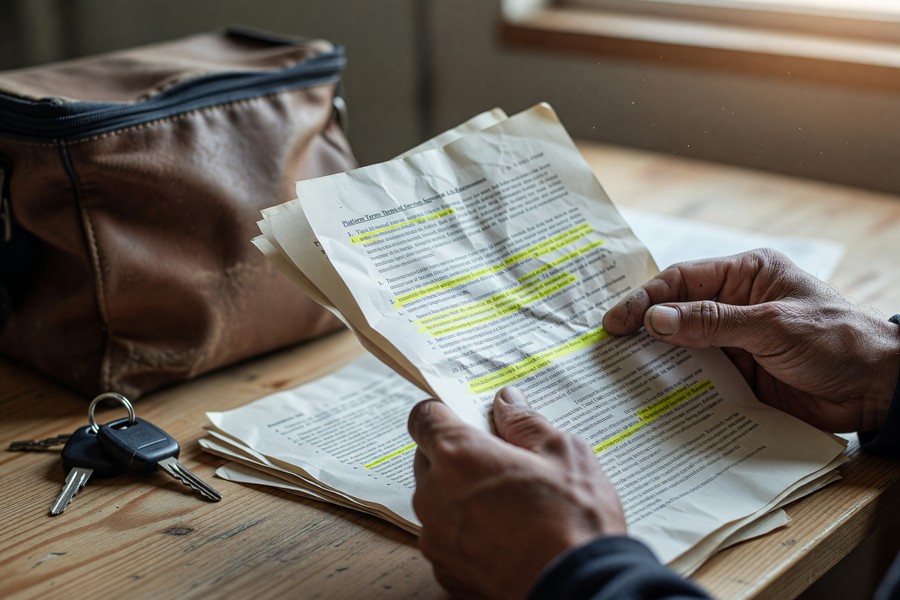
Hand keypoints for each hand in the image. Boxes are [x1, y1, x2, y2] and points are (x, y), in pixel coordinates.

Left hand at [408, 387, 625, 599]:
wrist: (581, 589)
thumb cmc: (574, 520)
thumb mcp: (562, 453)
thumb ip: (525, 423)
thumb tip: (507, 403)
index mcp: (458, 456)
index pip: (422, 418)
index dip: (442, 413)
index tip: (463, 416)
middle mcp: (434, 496)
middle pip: (427, 460)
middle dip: (455, 455)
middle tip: (498, 460)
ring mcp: (437, 538)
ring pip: (435, 501)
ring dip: (458, 495)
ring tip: (506, 502)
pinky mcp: (446, 571)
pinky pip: (446, 538)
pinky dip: (465, 532)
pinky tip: (503, 534)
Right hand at [602, 248, 899, 432]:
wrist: (878, 389)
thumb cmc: (835, 341)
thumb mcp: (771, 325)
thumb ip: (712, 323)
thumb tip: (655, 320)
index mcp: (746, 275)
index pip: (683, 280)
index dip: (646, 298)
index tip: (616, 322)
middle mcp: (736, 304)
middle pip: (677, 312)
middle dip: (643, 328)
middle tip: (606, 347)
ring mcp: (736, 341)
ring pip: (684, 347)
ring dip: (657, 359)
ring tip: (620, 372)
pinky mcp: (740, 375)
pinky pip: (700, 377)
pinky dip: (678, 385)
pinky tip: (655, 395)